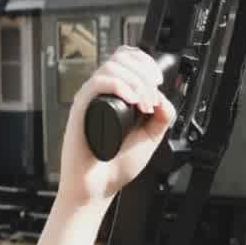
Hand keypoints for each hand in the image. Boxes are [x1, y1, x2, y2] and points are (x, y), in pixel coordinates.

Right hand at [57, 47, 176, 210]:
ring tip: (145, 106)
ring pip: (112, 67)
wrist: (98, 186)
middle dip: (144, 74)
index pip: (127, 59)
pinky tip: (133, 101)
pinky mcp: (82, 107)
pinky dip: (120, 86)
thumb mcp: (150, 138)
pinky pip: (98, 83)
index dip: (145, 62)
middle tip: (152, 99)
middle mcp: (103, 93)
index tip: (158, 81)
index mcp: (117, 95)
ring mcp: (92, 98)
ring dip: (136, 82)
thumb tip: (163, 97)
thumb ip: (161, 118)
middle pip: (121, 58)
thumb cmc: (117, 165)